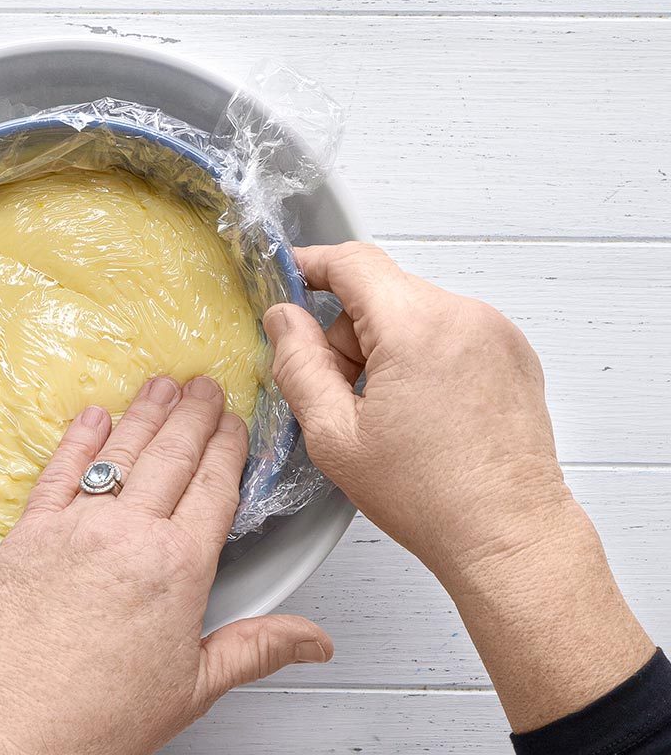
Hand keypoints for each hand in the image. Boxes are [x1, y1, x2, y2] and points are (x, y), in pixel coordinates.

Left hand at [0, 376, 332, 754]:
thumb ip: (257, 648)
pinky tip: (93, 416)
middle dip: (195, 415)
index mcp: (179, 568)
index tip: (235, 423)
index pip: (215, 487)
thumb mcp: (195, 686)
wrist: (19, 728)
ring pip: (121, 452)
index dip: (228, 448)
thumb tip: (315, 640)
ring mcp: (77, 527)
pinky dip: (78, 439)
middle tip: (207, 385)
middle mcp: (130, 535)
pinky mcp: (30, 532)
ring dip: (145, 413)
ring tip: (162, 385)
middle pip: (173, 456)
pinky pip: (60, 471)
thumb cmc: (102, 714)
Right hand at [263, 242, 651, 730]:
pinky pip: (448, 330)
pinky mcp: (514, 352)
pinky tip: (423, 411)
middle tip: (343, 395)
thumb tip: (284, 318)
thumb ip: (298, 365)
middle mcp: (464, 315)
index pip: (353, 262)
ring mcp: (496, 331)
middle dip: (349, 332)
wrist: (509, 535)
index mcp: (417, 327)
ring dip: (386, 346)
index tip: (287, 282)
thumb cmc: (427, 496)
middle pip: (381, 291)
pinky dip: (423, 355)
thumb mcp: (335, 436)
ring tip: (390, 414)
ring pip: (414, 311)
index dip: (311, 266)